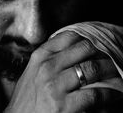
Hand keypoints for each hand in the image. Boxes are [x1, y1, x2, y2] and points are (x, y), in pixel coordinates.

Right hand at [4, 31, 122, 112]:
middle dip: (101, 50)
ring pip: (92, 68)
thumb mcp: (33, 71)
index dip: (87, 36)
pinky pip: (94, 94)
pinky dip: (109, 93)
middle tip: (110, 54)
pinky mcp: (64, 106)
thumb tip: (73, 45)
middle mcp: (48, 66)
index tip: (96, 41)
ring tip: (117, 71)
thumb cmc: (27, 97)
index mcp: (40, 56)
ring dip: (109, 69)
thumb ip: (49, 56)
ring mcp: (56, 85)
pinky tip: (115, 93)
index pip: (69, 36)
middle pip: (84, 48)